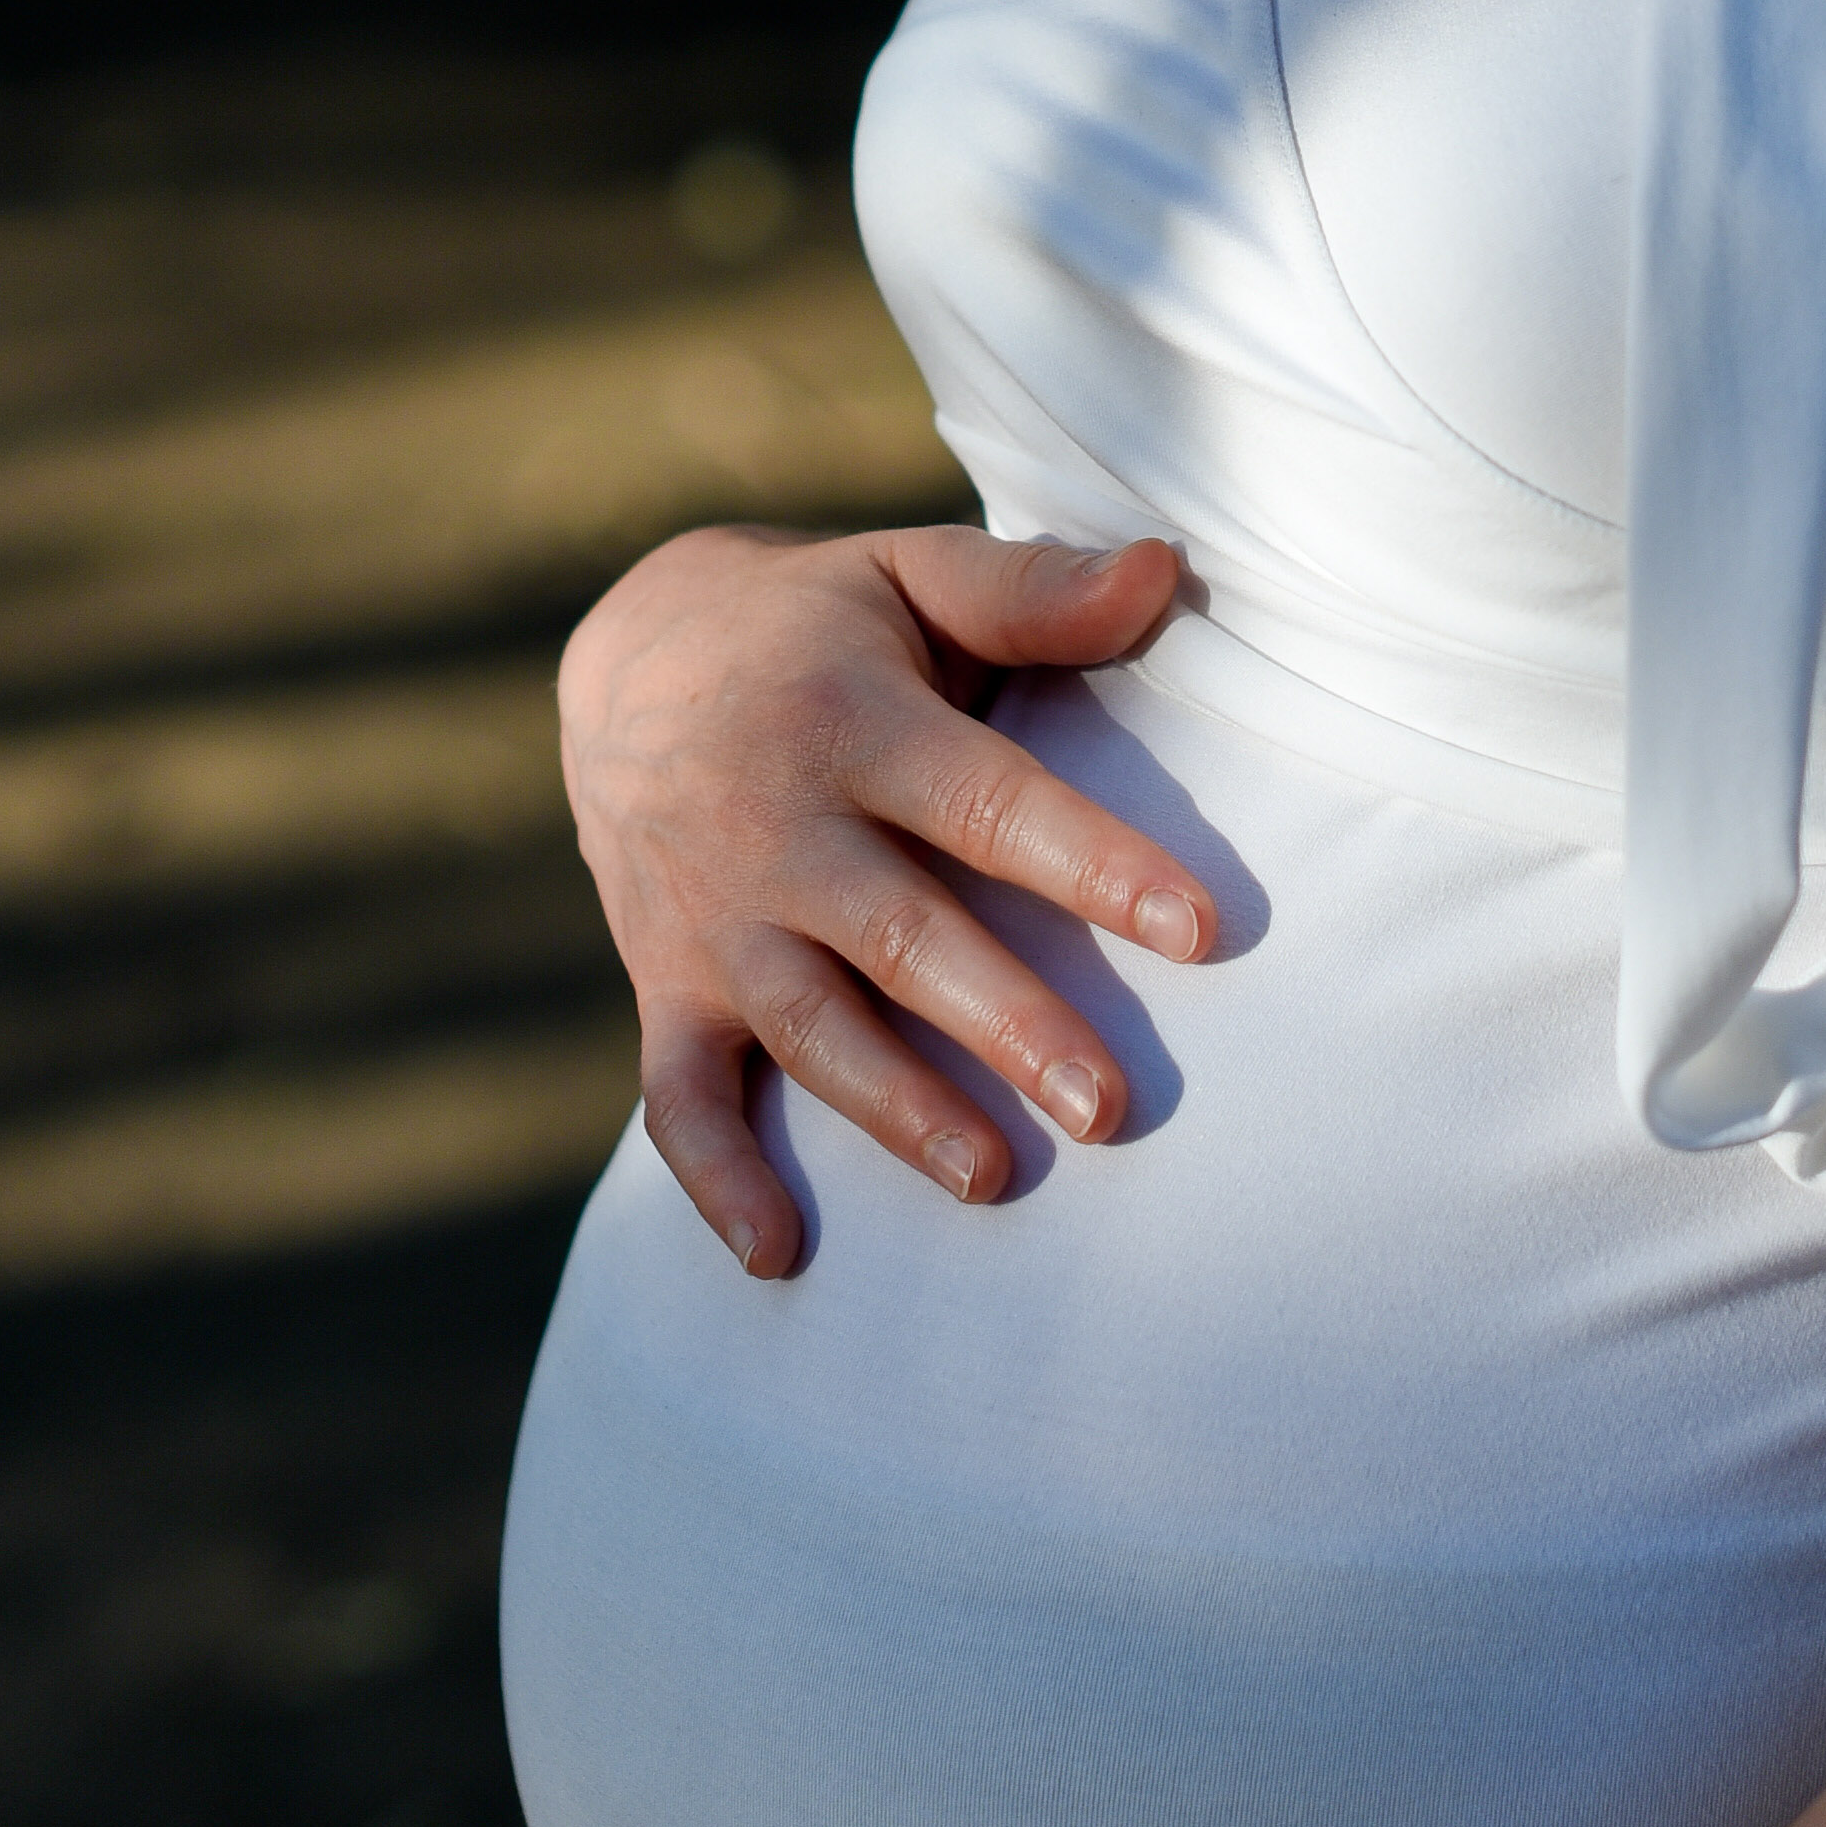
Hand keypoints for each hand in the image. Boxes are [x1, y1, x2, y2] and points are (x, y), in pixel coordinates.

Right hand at [560, 520, 1207, 1262]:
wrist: (626, 653)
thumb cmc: (822, 624)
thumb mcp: (912, 573)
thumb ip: (1032, 590)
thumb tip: (1165, 571)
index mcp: (851, 721)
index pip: (984, 801)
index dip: (1089, 862)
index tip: (1199, 927)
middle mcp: (776, 829)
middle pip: (901, 936)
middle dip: (1004, 1023)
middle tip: (1107, 1105)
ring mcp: (712, 918)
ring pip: (808, 1024)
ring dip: (894, 1106)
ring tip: (991, 1177)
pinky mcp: (667, 983)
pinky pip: (678, 1094)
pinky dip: (717, 1177)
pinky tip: (780, 1255)